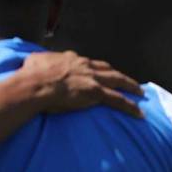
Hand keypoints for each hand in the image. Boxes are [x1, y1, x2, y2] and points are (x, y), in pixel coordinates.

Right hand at [21, 50, 143, 116]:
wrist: (36, 84)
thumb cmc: (32, 74)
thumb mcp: (34, 60)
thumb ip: (40, 61)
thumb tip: (34, 61)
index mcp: (71, 59)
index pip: (88, 63)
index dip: (96, 68)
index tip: (100, 72)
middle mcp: (85, 65)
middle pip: (108, 69)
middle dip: (119, 74)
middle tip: (128, 81)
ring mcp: (92, 78)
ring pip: (118, 81)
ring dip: (131, 86)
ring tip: (140, 93)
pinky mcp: (95, 92)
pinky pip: (118, 100)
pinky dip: (130, 106)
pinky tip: (139, 113)